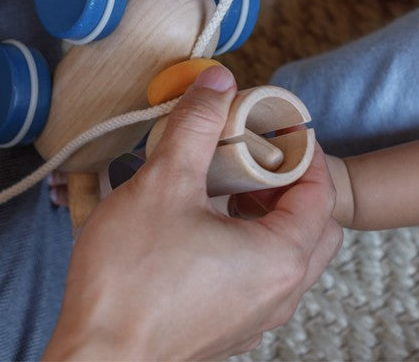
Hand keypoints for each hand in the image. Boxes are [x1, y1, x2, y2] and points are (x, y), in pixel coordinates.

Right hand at [43, 66, 342, 359]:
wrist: (98, 358)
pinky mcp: (226, 329)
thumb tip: (217, 85)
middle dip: (289, 183)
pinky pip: (256, 278)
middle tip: (252, 154)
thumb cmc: (130, 282)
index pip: (321, 190)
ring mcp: (254, 317)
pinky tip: (199, 224)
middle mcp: (280, 294)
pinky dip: (244, 244)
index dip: (301, 149)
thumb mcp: (164, 184)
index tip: (273, 125)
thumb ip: (197, 127)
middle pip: (313, 225)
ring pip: (285, 254)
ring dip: (265, 214)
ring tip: (221, 184)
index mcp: (281, 258)